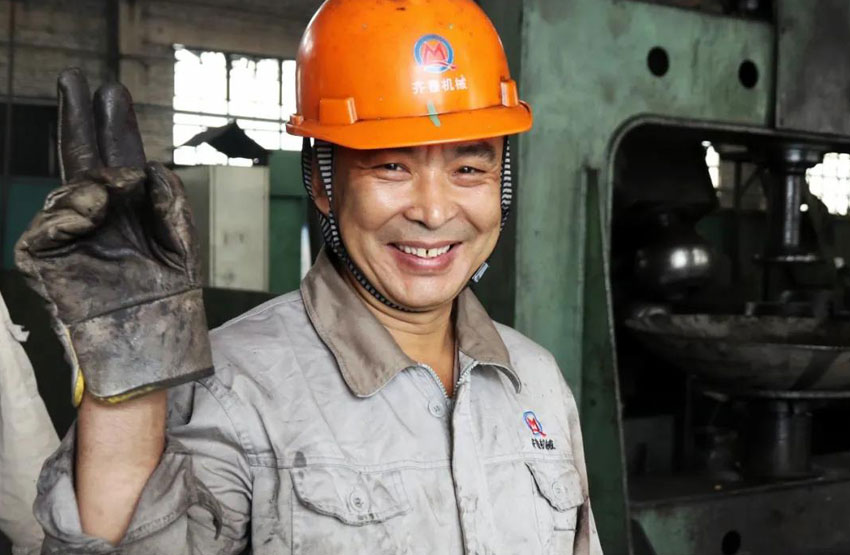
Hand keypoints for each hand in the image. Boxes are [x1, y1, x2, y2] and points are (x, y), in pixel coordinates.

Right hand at [15, 68, 212, 404]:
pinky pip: (52, 223)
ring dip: (93, 180)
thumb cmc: (169, 296)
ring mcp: (70, 235)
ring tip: (113, 187)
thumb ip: (168, 199)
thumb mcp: (183, 240)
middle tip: (74, 81)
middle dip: (79, 119)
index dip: (112, 126)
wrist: (149, 340)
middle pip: (82, 157)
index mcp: (130, 210)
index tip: (109, 90)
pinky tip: (94, 210)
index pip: (117, 158)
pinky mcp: (45, 257)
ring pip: (70, 187)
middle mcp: (98, 216)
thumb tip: (145, 165)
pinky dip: (72, 212)